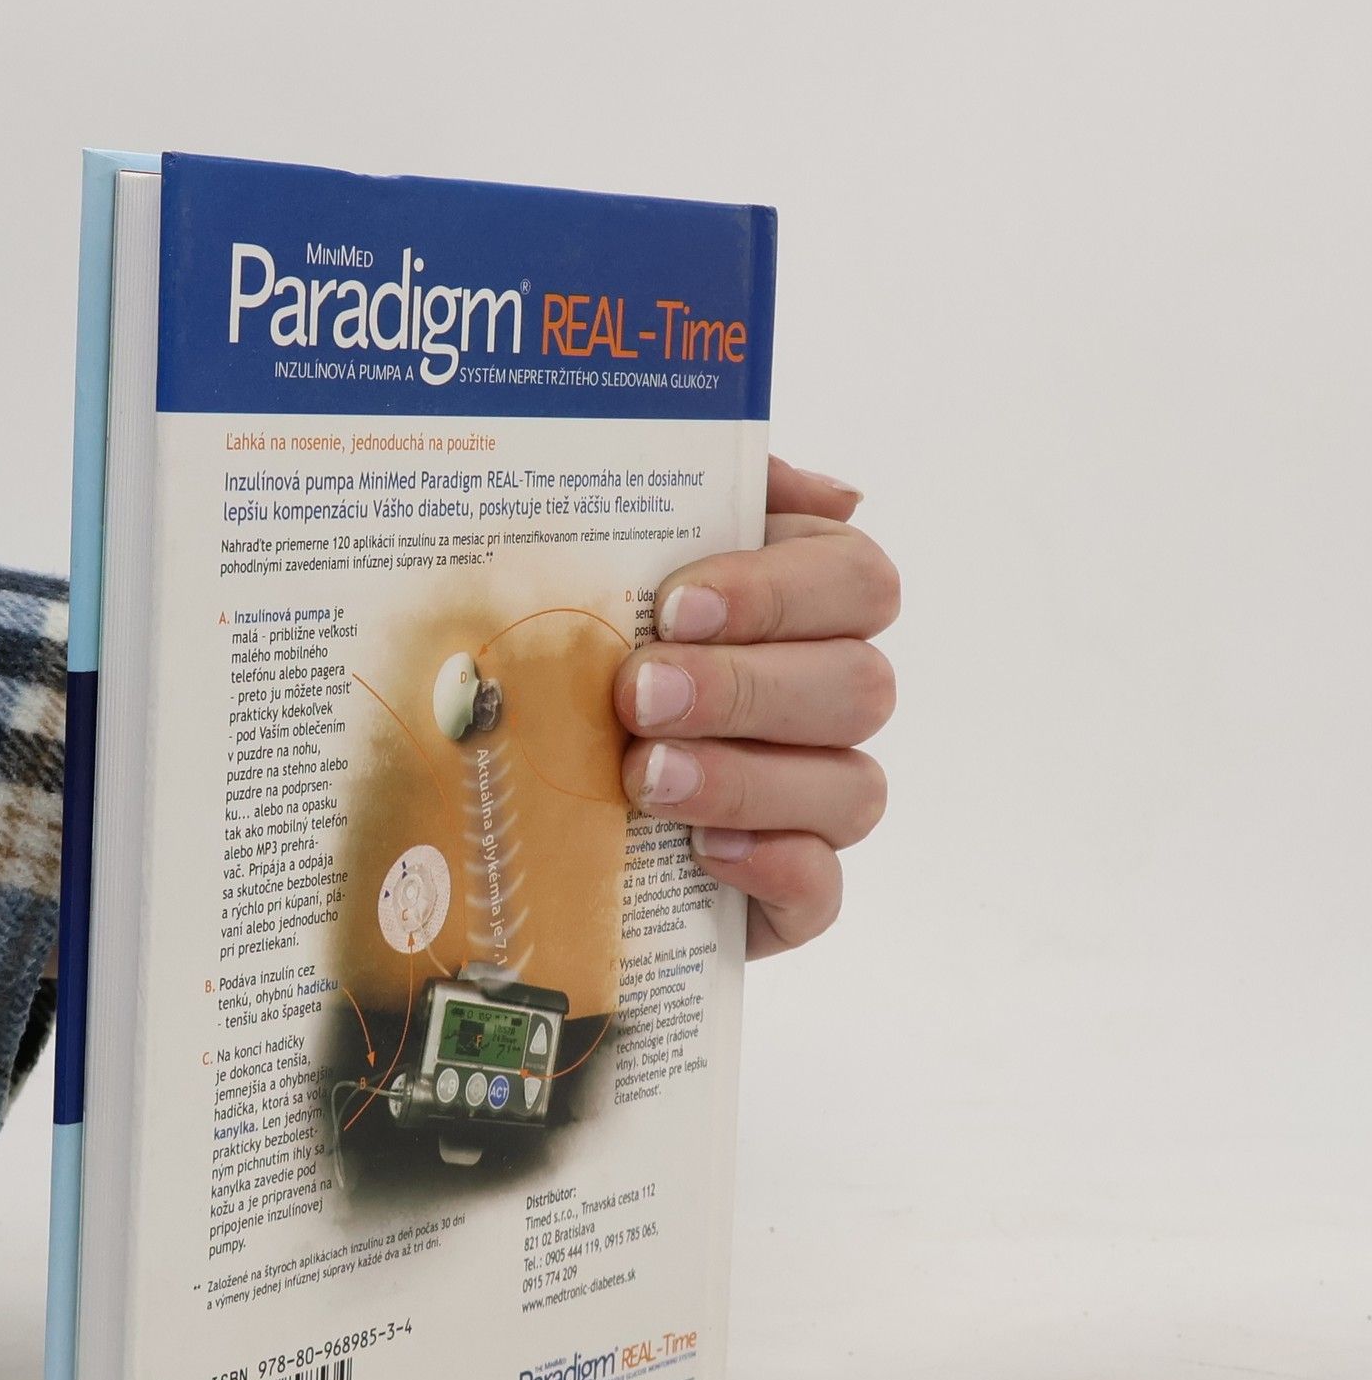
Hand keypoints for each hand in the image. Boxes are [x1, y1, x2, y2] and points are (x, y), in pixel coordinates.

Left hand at [613, 456, 897, 957]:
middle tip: (638, 696)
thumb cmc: (576, 658)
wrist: (518, 801)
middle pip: (860, 686)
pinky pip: (823, 893)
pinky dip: (775, 870)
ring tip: (644, 779)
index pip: (855, 580)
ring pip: (851, 789)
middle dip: (746, 688)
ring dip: (746, 779)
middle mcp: (828, 703)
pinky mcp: (788, 895)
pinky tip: (703, 853)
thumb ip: (692, 498)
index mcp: (806, 607)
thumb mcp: (602, 565)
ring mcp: (816, 804)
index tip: (675, 607)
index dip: (777, 591)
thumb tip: (811, 484)